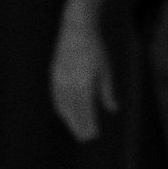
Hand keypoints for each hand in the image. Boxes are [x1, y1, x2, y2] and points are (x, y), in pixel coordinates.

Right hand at [49, 15, 117, 140]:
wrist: (75, 30)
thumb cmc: (94, 49)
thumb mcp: (105, 70)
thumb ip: (107, 92)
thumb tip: (113, 110)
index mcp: (84, 83)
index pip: (86, 110)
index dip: (89, 124)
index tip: (94, 135)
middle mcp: (70, 84)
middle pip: (74, 112)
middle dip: (80, 126)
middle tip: (86, 139)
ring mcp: (60, 80)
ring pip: (64, 107)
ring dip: (70, 120)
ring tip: (76, 130)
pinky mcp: (54, 76)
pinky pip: (56, 98)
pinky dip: (61, 109)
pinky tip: (65, 115)